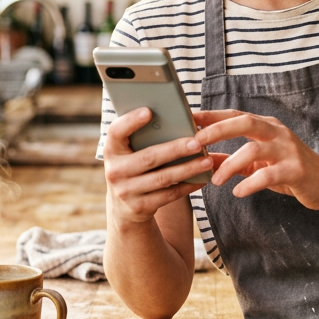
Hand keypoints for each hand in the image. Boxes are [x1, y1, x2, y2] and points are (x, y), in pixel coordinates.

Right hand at [102, 107, 214, 225]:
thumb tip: (180, 121)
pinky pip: (169, 195)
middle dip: (175, 149)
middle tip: (197, 142)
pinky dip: (187, 186)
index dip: (130, 121)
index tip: (149, 111)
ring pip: (162, 178)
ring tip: (207, 161)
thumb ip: (144, 138)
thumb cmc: (134, 168)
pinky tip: (202, 178)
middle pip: (149, 157)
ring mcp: (126, 191)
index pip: (116, 132)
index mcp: (111, 150)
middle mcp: (115, 171)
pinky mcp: (140, 207)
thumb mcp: (129, 154)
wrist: (123, 207)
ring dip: (188, 169)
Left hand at [192, 109, 318, 212]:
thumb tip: (202, 160)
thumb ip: (232, 161)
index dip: (212, 116)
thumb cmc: (289, 171)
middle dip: (217, 130)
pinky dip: (250, 184)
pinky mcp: (296, 170)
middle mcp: (277, 132)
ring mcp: (288, 149)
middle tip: (195, 143)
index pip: (235, 114)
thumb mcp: (258, 165)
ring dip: (230, 164)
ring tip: (215, 180)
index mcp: (266, 127)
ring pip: (254, 148)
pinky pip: (269, 174)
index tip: (188, 118)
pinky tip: (238, 192)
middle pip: (244, 122)